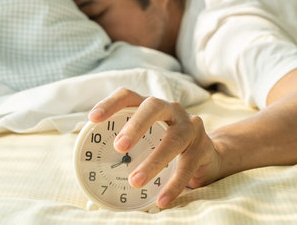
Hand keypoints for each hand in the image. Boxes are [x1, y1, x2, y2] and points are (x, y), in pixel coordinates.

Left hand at [89, 87, 222, 207]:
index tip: (93, 118)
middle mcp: (172, 110)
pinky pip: (188, 166)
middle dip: (135, 125)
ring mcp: (190, 127)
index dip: (111, 104)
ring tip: (135, 180)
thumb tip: (88, 166)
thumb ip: (126, 146)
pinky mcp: (203, 147)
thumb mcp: (148, 140)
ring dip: (154, 161)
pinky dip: (174, 184)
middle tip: (119, 147)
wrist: (208, 156)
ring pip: (173, 139)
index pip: (129, 96)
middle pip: (153, 107)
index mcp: (152, 107)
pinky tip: (162, 199)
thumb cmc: (167, 147)